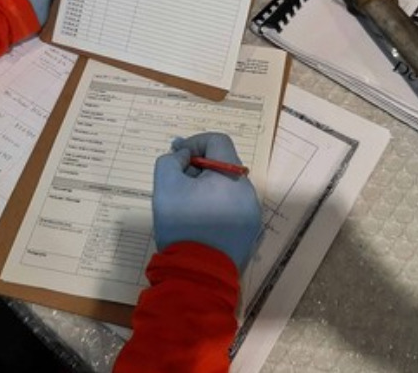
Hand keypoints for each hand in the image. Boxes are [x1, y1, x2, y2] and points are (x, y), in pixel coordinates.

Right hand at [153, 132, 262, 271]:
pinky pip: (231, 209)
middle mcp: (248, 192)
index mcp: (233, 176)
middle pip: (223, 165)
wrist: (198, 276)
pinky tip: (197, 222)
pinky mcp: (249, 233)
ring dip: (205, 188)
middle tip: (176, 179)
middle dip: (198, 167)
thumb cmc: (182, 225)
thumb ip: (171, 160)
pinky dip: (214, 207)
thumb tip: (183, 156)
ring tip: (184, 203)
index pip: (217, 141)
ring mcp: (251, 214)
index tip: (177, 157)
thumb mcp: (165, 184)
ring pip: (226, 188)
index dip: (194, 142)